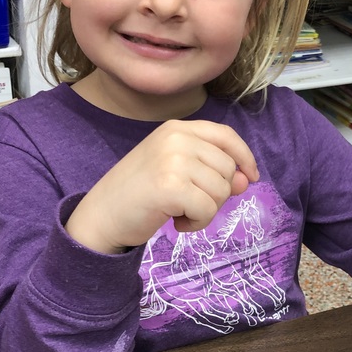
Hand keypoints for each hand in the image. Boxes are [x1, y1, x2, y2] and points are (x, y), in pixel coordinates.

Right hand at [65, 120, 258, 253]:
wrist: (101, 215)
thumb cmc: (138, 194)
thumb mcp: (177, 173)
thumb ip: (211, 171)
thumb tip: (247, 180)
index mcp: (177, 129)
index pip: (226, 135)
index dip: (244, 157)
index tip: (251, 177)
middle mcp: (176, 138)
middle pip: (228, 168)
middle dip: (217, 194)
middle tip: (187, 203)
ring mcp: (172, 160)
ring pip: (221, 191)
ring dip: (206, 211)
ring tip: (178, 211)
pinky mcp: (170, 187)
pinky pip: (207, 209)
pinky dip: (196, 223)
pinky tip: (175, 222)